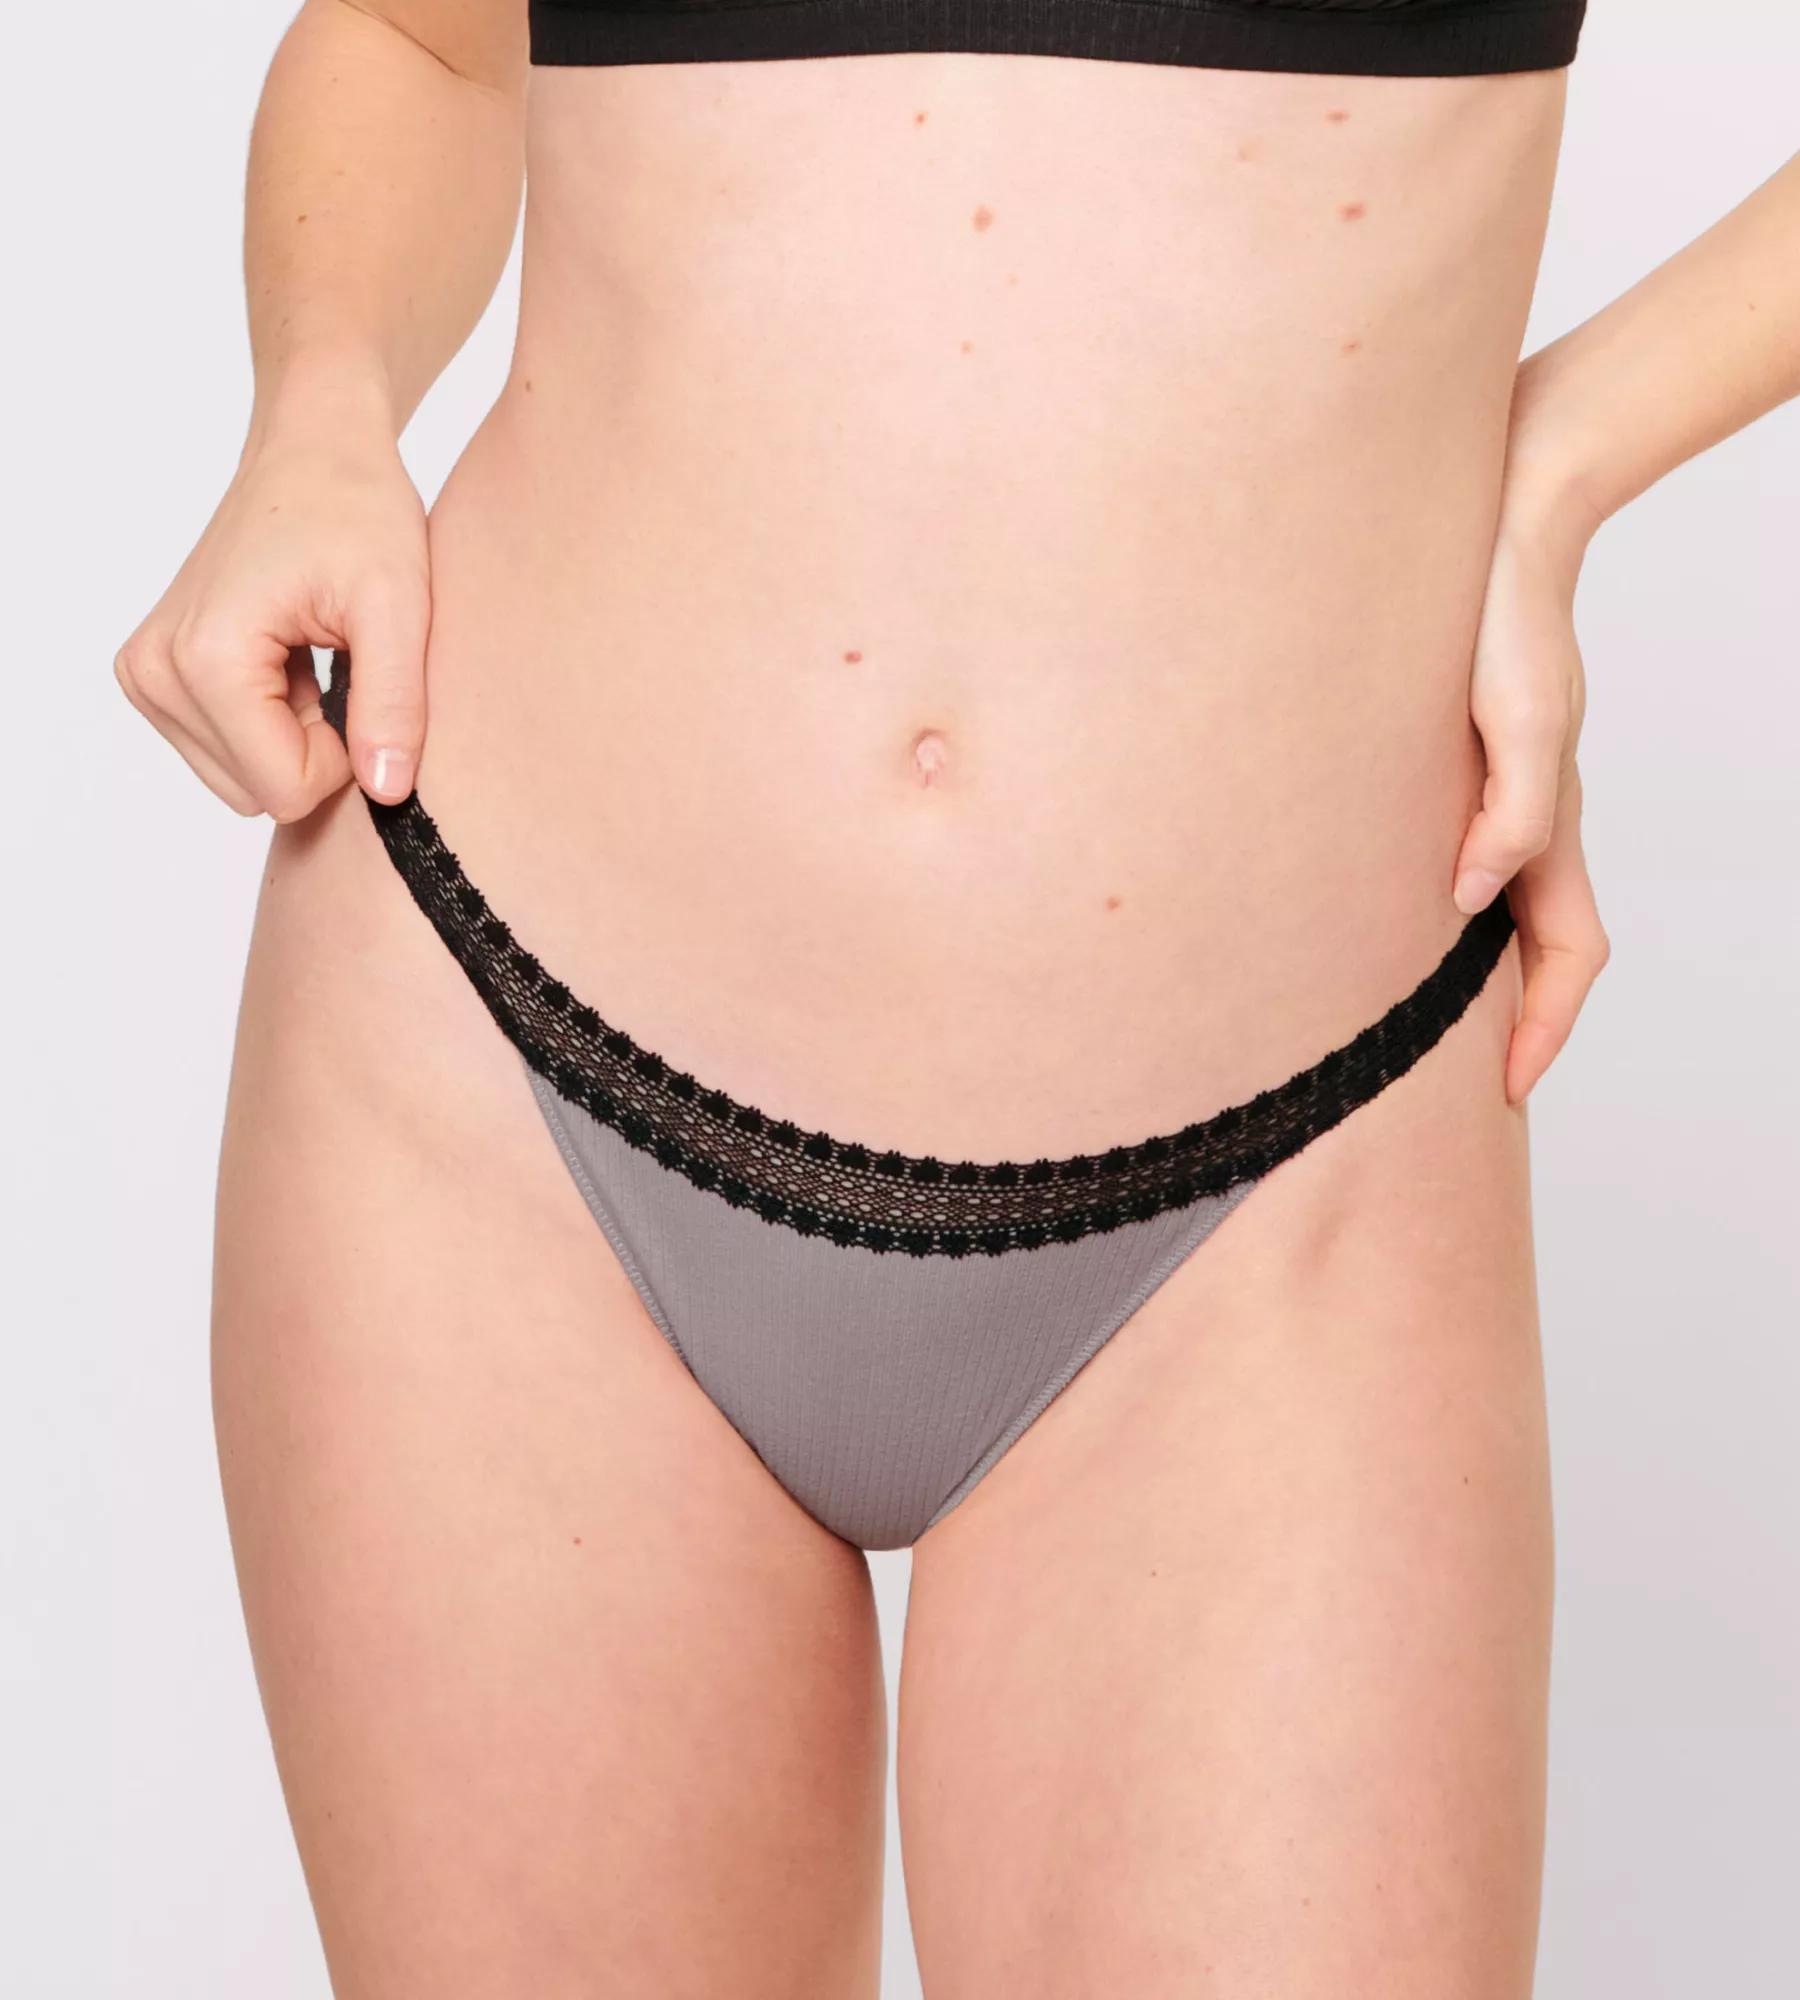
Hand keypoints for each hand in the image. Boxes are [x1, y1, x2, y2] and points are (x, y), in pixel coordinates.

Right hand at [115, 390, 429, 818]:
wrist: (313, 451)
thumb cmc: (357, 510)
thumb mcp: (398, 606)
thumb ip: (393, 704)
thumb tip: (387, 792)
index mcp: (205, 658)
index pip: (286, 790)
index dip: (347, 756)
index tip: (364, 683)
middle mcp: (155, 671)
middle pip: (259, 793)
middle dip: (317, 749)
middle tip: (342, 669)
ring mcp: (146, 675)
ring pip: (244, 781)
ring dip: (295, 735)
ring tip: (314, 660)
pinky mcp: (155, 675)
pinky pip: (228, 752)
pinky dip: (273, 721)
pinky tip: (292, 661)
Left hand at [1453, 450, 1611, 1103]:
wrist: (1499, 532)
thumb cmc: (1506, 620)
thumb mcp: (1512, 721)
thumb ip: (1506, 813)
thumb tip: (1470, 901)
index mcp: (1550, 821)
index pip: (1570, 952)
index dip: (1546, 1027)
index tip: (1506, 1089)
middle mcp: (1529, 820)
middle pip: (1539, 946)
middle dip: (1513, 1020)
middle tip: (1456, 1083)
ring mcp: (1498, 796)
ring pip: (1501, 910)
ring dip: (1477, 973)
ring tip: (1420, 1025)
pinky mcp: (1460, 768)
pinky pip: (1465, 861)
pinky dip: (1445, 914)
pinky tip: (1395, 921)